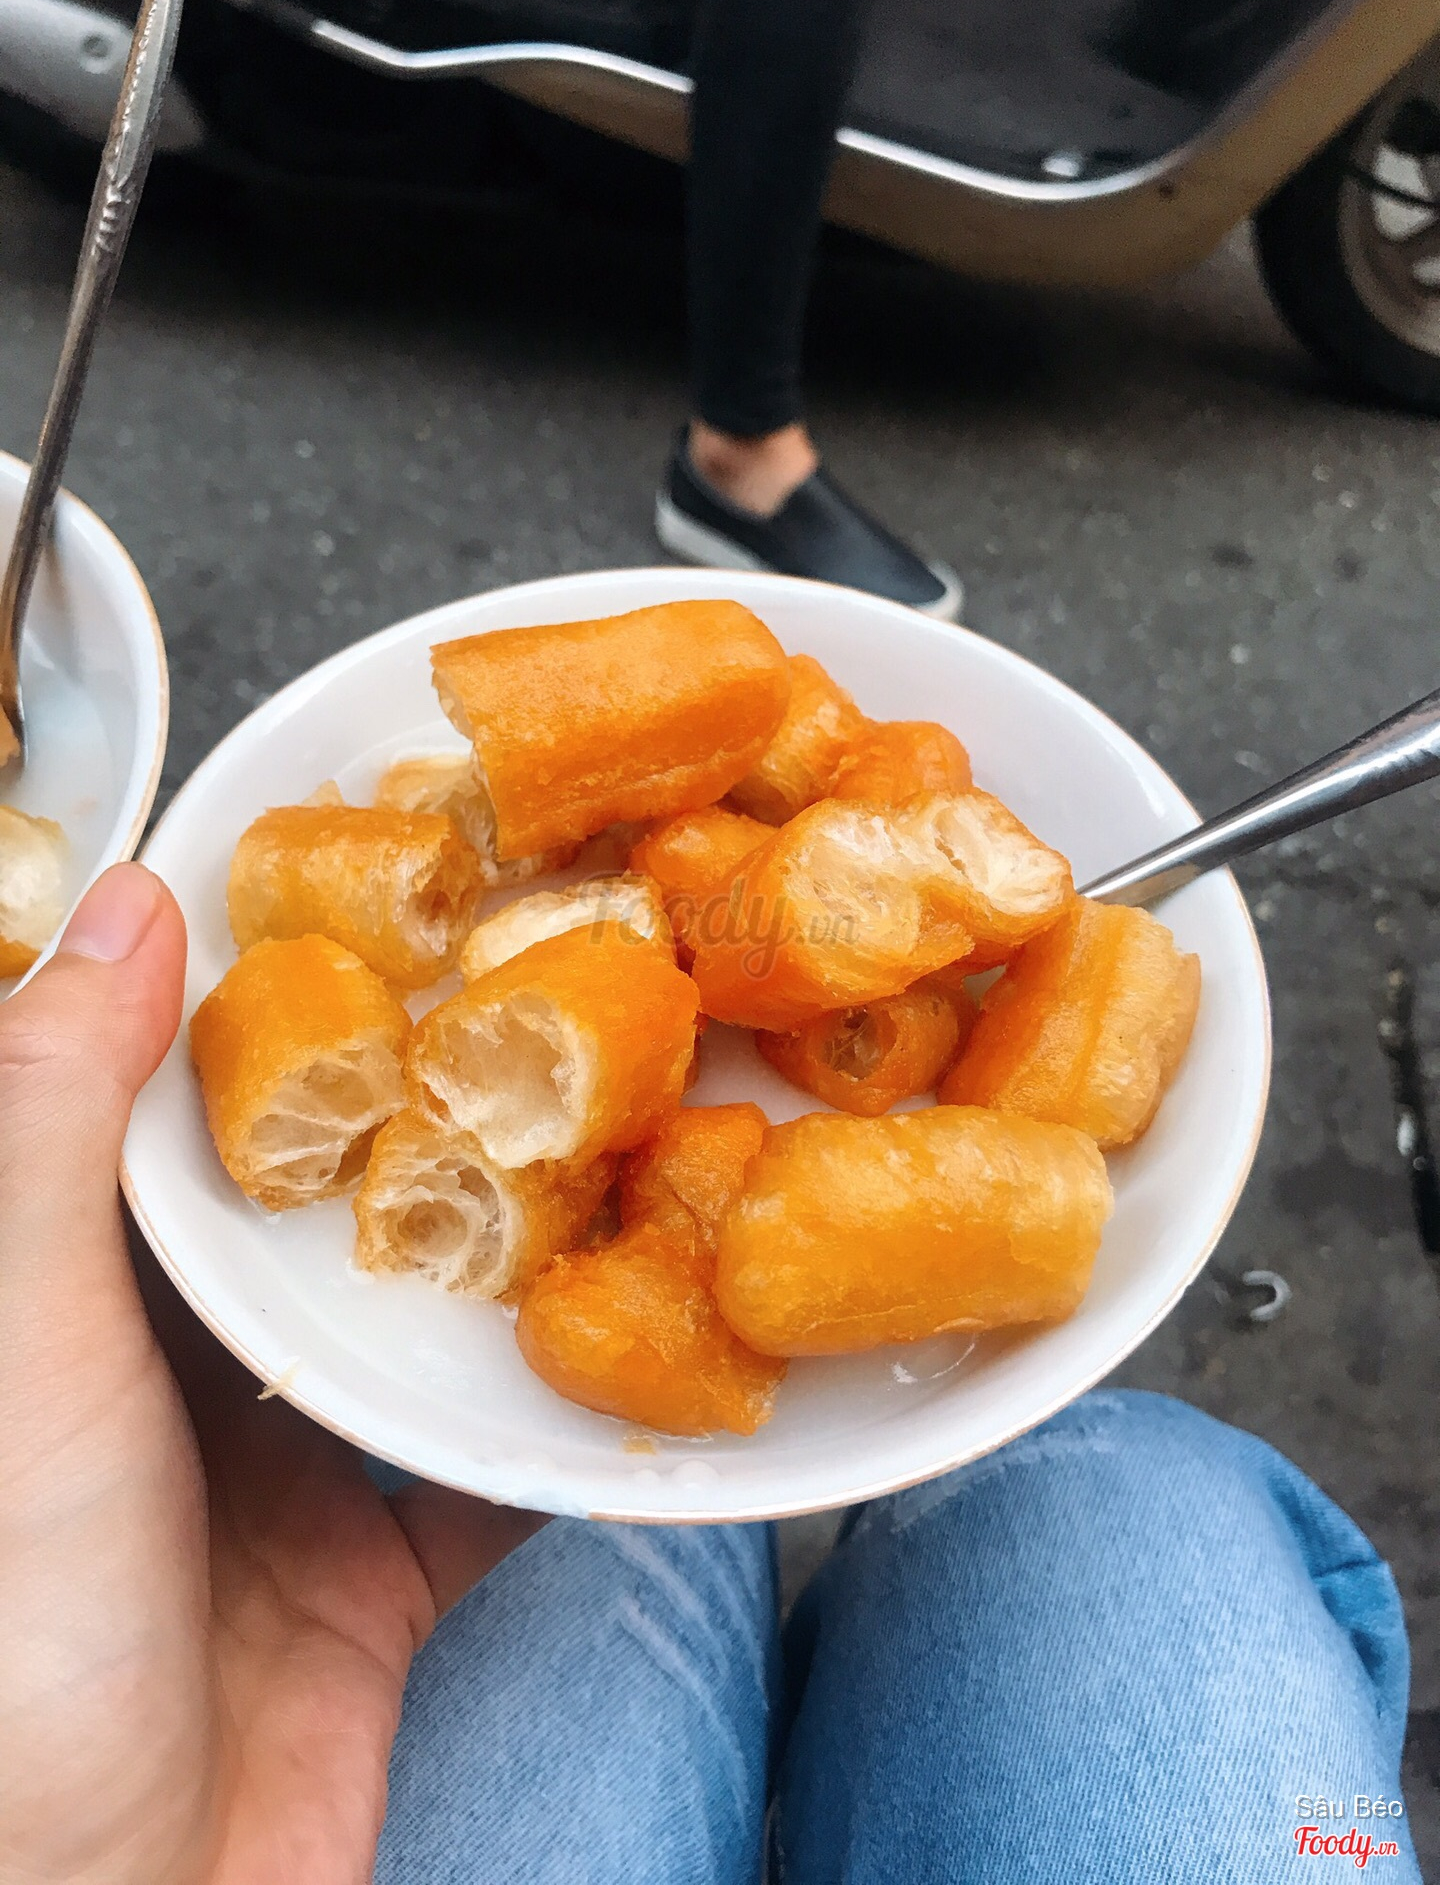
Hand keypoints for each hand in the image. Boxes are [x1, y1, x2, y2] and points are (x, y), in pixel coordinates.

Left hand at [0, 866, 543, 1884]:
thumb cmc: (8, 1639)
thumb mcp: (17, 1347)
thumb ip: (52, 1128)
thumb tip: (126, 904)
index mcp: (69, 1292)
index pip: (177, 1108)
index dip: (267, 991)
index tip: (382, 885)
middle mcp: (169, 1369)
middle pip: (320, 1200)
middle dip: (425, 1103)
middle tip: (549, 980)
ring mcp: (281, 1471)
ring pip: (424, 1315)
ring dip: (517, 1240)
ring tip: (627, 1111)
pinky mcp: (379, 1570)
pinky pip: (499, 1459)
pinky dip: (573, 1400)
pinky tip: (654, 1315)